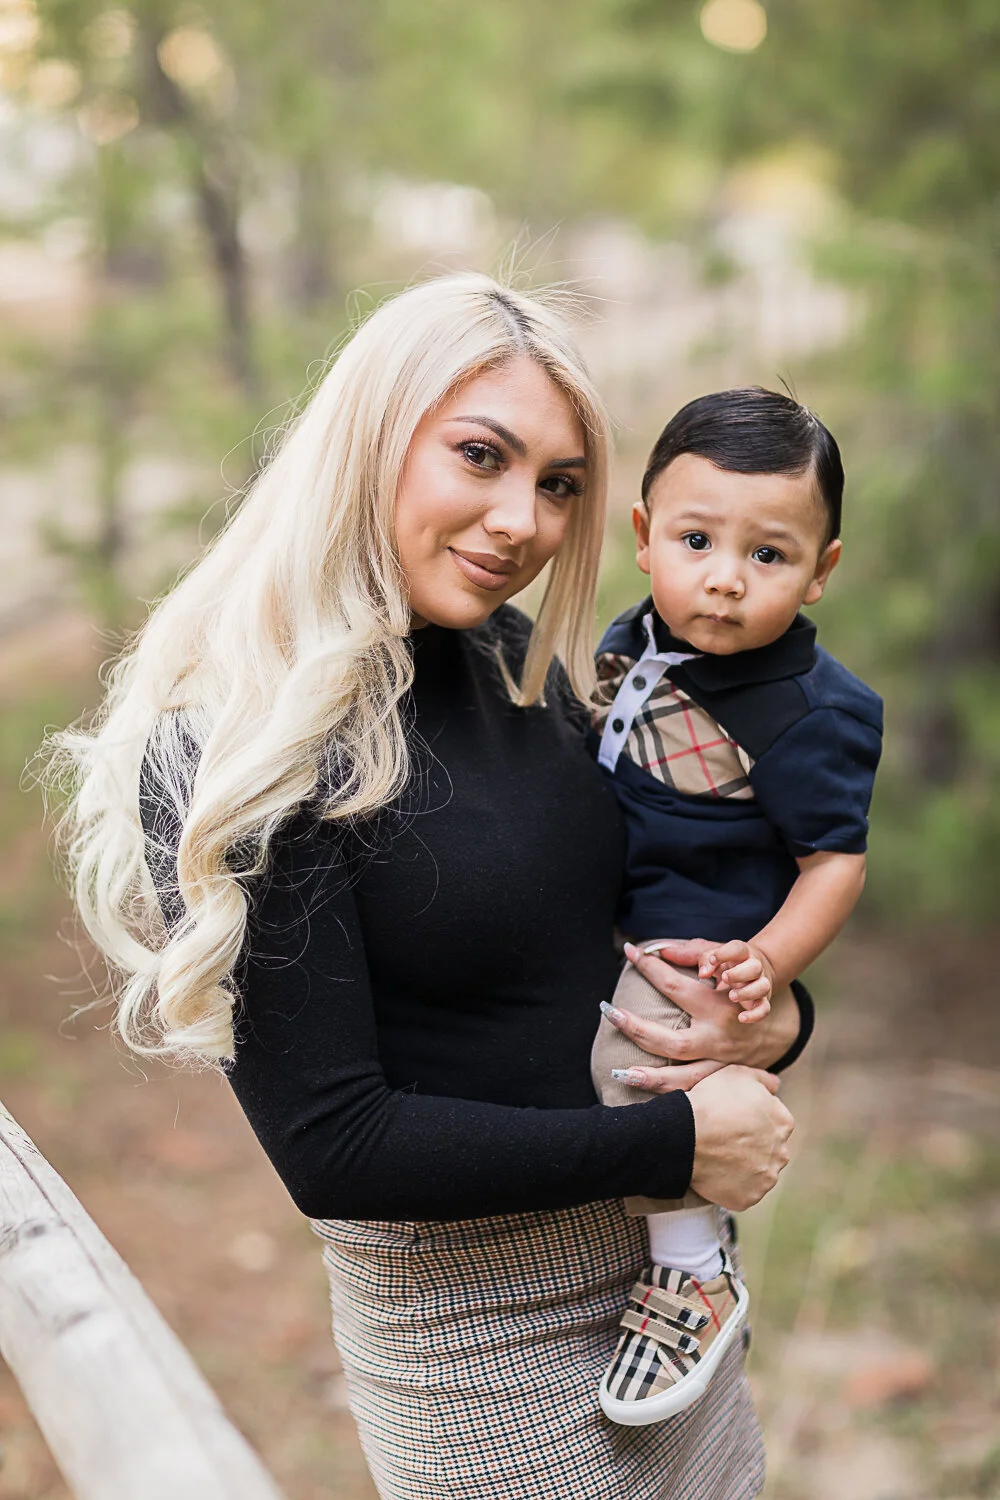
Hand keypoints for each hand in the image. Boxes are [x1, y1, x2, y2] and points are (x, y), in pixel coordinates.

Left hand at [603, 940, 799, 1090]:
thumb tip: (658, 948)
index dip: (649, 967)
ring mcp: (721, 1064)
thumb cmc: (742, 988)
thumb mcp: (725, 964)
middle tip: (610, 1012)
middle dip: (638, 1030)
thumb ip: (693, 953)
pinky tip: (644, 1093)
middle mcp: (718, 1038)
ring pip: (684, 1080)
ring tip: (619, 1073)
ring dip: (652, 1079)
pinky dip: (671, 1097)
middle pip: (674, 1042)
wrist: (776, 1024)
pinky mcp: (721, 1081)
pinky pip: (693, 1094)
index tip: (629, 952)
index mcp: (717, 1006)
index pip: (674, 986)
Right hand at [687, 1065, 793, 1210]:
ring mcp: (765, 1178)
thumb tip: (776, 1084)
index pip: (774, 1122)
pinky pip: (742, 1192)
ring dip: (744, 1166)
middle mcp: (781, 1153)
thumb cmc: (711, 1101)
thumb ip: (764, 1079)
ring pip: (757, 1172)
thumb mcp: (738, 1073)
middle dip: (752, 1145)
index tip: (733, 1119)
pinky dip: (732, 1185)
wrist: (685, 1135)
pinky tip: (716, 1172)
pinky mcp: (748, 1197)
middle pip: (769, 1149)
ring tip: (718, 1156)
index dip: (752, 1119)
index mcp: (783, 1123)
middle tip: (725, 1139)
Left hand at [696, 940, 773, 1022]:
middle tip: (724, 978)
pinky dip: (756, 1014)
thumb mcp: (715, 958)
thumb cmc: (727, 964)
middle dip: (739, 973)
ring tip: (731, 996)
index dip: (725, 953)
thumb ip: (706, 961)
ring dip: (748, 992)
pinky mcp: (763, 1000)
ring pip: (762, 986)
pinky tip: (741, 1018)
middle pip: (755, 967)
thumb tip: (703, 974)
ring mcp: (760, 983)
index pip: (737, 949)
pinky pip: (765, 1008)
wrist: (753, 972)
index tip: (712, 960)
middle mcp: (755, 967)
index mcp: (742, 953)